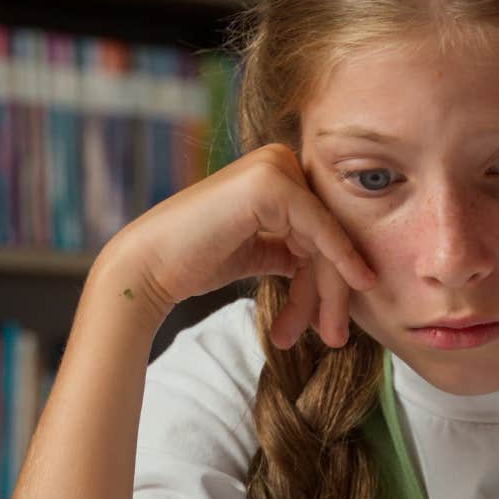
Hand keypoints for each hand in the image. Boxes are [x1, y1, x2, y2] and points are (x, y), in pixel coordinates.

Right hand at [99, 143, 375, 348]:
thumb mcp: (258, 252)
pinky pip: (320, 229)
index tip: (332, 324)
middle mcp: (277, 159)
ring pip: (326, 237)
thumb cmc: (195, 262)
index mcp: (274, 172)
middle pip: (326, 232)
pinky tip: (350, 294)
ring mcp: (274, 166)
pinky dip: (339, 263)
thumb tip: (334, 264)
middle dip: (332, 290)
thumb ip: (292, 248)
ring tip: (327, 337)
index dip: (328, 278)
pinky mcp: (271, 182)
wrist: (148, 268)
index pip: (319, 227)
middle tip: (336, 338)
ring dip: (328, 293)